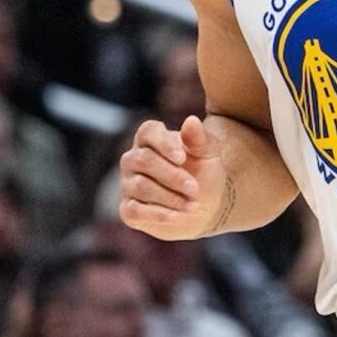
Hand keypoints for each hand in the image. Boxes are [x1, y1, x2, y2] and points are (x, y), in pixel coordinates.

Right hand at [119, 115, 227, 239]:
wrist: (205, 206)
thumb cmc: (204, 172)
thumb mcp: (209, 154)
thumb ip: (199, 138)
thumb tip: (191, 120)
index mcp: (151, 138)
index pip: (148, 132)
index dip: (164, 144)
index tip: (183, 158)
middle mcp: (133, 159)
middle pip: (144, 160)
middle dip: (172, 176)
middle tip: (195, 188)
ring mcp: (128, 184)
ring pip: (140, 187)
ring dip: (170, 197)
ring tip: (193, 205)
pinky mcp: (128, 210)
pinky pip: (134, 211)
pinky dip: (157, 214)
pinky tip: (176, 216)